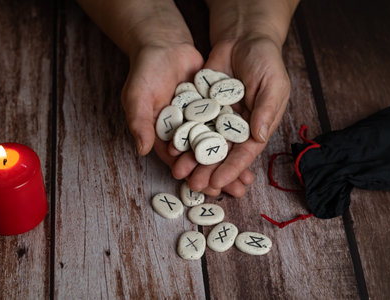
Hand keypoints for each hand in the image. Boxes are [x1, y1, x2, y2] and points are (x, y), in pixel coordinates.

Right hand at [122, 42, 254, 197]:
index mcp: (164, 136)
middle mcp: (183, 131)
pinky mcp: (213, 107)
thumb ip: (139, 123)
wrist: (164, 44)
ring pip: (218, 145)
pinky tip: (252, 146)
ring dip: (231, 161)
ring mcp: (199, 120)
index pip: (180, 162)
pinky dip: (238, 136)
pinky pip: (227, 125)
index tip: (209, 189)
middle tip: (236, 192)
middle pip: (202, 158)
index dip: (194, 176)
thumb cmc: (145, 71)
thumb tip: (142, 149)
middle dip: (219, 175)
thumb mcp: (137, 97)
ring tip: (247, 180)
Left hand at [169, 37, 289, 196]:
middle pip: (220, 152)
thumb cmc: (266, 60)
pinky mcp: (201, 105)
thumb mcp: (273, 83)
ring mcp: (217, 116)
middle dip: (208, 169)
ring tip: (179, 171)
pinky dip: (182, 135)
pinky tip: (172, 147)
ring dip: (192, 158)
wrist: (242, 37)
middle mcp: (235, 126)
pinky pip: (190, 123)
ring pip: (202, 142)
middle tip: (195, 185)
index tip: (219, 183)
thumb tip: (260, 136)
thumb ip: (267, 109)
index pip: (244, 153)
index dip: (232, 169)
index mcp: (256, 126)